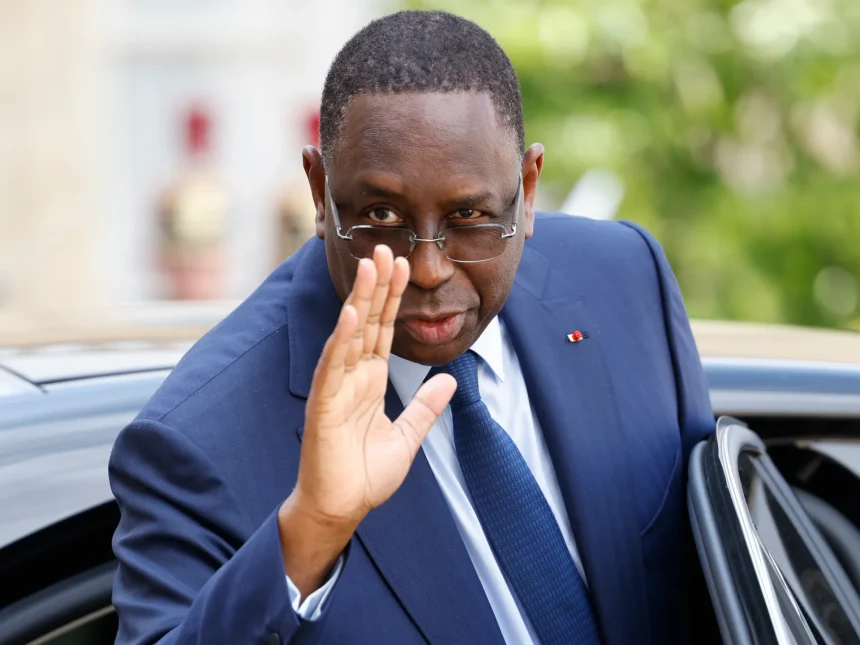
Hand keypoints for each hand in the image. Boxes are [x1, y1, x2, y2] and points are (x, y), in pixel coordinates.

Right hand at [278, 245, 455, 595]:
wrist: (341, 509)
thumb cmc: (365, 475)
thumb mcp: (408, 437)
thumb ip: (426, 407)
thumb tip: (449, 380)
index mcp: (369, 380)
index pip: (383, 329)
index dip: (392, 298)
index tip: (402, 265)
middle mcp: (351, 377)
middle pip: (367, 322)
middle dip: (377, 285)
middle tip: (385, 249)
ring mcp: (336, 388)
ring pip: (349, 335)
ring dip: (360, 300)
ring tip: (370, 267)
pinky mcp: (323, 406)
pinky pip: (333, 367)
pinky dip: (342, 340)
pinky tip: (351, 314)